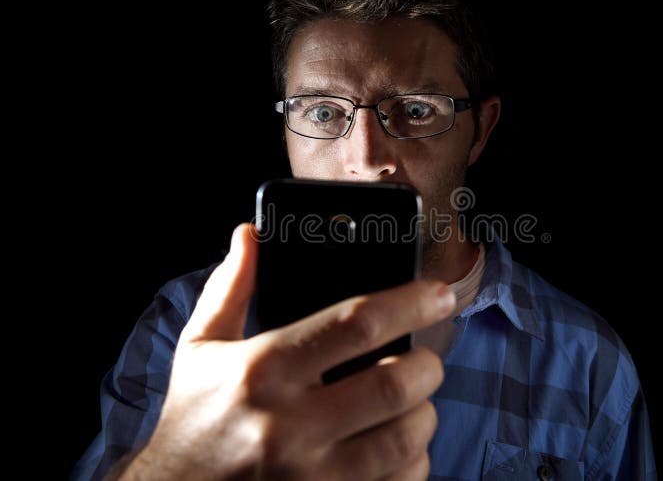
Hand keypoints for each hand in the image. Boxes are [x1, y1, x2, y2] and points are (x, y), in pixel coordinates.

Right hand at [120, 223, 454, 479]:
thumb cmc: (193, 419)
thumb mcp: (200, 348)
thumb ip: (231, 289)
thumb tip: (249, 234)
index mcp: (262, 370)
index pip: (356, 323)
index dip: (410, 301)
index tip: (439, 293)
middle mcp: (289, 426)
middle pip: (396, 384)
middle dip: (427, 365)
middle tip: (423, 358)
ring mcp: (311, 476)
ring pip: (406, 437)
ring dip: (424, 413)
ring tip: (411, 402)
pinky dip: (413, 461)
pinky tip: (395, 447)